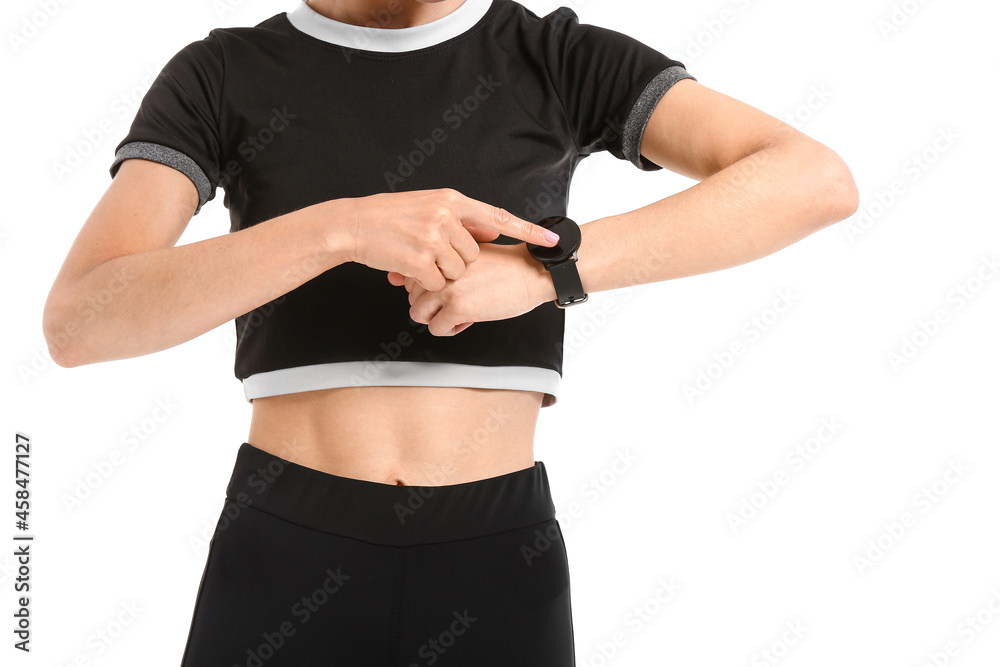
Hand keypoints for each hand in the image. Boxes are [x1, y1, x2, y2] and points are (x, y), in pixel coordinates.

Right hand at [331, 188, 557, 292]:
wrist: (352, 225)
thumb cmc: (388, 218)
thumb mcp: (428, 207)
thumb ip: (460, 219)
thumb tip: (491, 231)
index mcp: (451, 200)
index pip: (499, 217)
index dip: (528, 231)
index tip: (553, 240)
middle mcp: (445, 215)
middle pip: (474, 253)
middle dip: (457, 261)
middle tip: (430, 253)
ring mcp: (433, 237)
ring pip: (458, 270)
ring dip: (440, 272)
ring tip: (416, 256)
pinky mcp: (421, 259)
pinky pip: (437, 282)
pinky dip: (424, 281)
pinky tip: (407, 266)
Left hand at [386, 242, 551, 335]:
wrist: (533, 272)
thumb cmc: (506, 266)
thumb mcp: (467, 256)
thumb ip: (438, 264)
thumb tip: (399, 279)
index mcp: (442, 251)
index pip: (413, 275)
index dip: (430, 288)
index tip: (450, 288)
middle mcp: (440, 266)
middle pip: (412, 295)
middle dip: (432, 305)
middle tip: (458, 302)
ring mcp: (447, 286)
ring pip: (418, 313)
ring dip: (438, 318)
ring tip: (461, 312)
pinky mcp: (457, 306)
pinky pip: (436, 328)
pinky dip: (451, 329)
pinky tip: (469, 319)